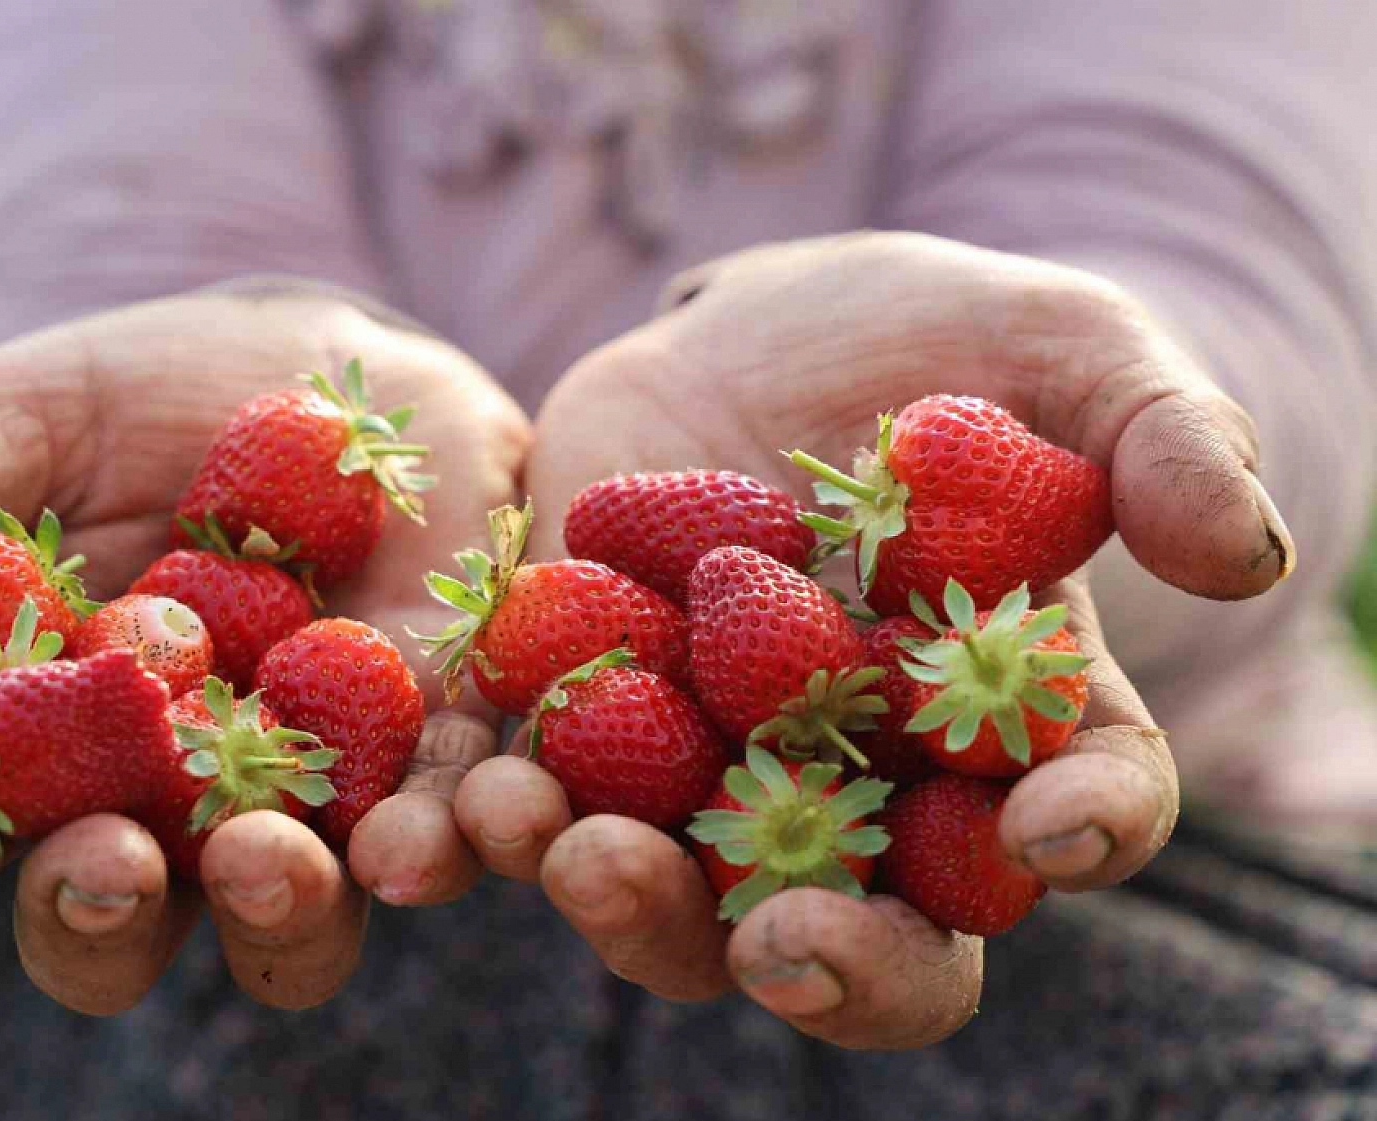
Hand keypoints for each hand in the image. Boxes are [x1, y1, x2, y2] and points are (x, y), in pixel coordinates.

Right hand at [0, 288, 528, 1013]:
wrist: (329, 366)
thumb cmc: (143, 398)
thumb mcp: (19, 420)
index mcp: (43, 743)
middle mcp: (167, 802)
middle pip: (117, 912)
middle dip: (97, 910)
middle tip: (103, 866)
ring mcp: (307, 795)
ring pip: (284, 911)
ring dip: (272, 910)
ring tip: (265, 862)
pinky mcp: (434, 755)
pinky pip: (437, 826)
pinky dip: (433, 842)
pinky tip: (419, 834)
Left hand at [454, 232, 1292, 1047]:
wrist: (754, 333)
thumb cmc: (937, 347)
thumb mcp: (1066, 349)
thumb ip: (1160, 432)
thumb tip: (1241, 547)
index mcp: (1005, 730)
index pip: (1072, 817)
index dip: (1080, 835)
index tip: (1057, 828)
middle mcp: (864, 790)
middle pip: (867, 931)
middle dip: (830, 953)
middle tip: (783, 936)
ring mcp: (711, 773)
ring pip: (683, 898)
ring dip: (629, 902)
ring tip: (573, 848)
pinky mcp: (580, 726)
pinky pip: (537, 802)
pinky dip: (495, 821)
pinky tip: (464, 803)